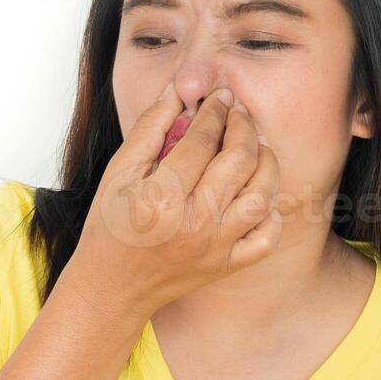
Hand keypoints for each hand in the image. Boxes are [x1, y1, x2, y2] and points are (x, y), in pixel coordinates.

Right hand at [73, 84, 281, 315]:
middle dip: (244, 127)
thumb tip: (178, 91)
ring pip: (262, 195)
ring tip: (256, 146)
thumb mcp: (118, 172)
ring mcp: (215, 247)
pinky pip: (266, 235)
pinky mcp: (227, 265)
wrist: (112, 287)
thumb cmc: (110, 228)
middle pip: (239, 161)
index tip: (220, 95)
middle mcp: (195, 223)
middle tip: (238, 113)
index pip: (202, 140)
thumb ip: (149, 128)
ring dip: (266, 162)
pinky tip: (256, 193)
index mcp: (162, 197)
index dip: (215, 111)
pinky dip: (270, 211)